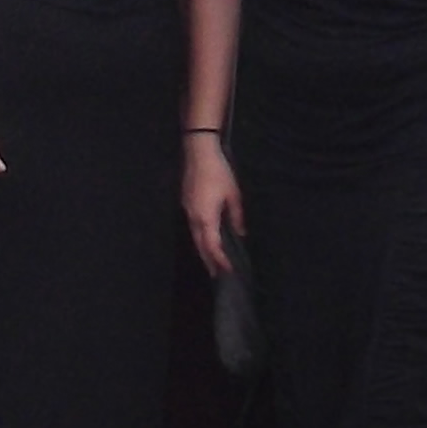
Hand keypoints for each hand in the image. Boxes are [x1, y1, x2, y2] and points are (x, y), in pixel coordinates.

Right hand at [180, 132, 239, 273]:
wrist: (199, 152)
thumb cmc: (219, 173)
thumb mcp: (233, 195)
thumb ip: (236, 217)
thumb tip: (240, 234)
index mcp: (206, 217)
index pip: (212, 245)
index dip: (220, 260)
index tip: (227, 271)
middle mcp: (193, 217)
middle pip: (200, 245)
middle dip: (208, 261)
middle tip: (216, 275)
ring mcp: (187, 210)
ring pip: (194, 236)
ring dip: (203, 250)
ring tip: (212, 261)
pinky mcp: (186, 204)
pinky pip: (192, 227)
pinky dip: (200, 237)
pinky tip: (206, 239)